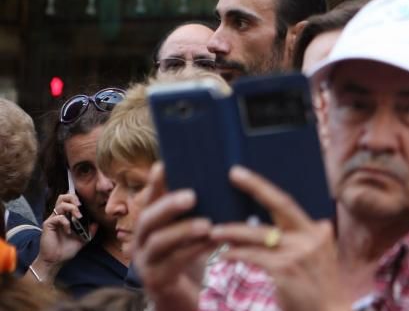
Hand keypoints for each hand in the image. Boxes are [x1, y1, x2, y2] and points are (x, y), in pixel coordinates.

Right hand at [30, 192, 96, 280]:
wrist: (55, 261)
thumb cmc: (66, 250)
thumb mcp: (83, 239)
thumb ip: (90, 231)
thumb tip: (97, 223)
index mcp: (66, 217)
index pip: (69, 200)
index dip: (76, 198)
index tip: (85, 204)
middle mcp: (58, 216)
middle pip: (62, 197)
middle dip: (73, 198)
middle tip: (80, 205)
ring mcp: (53, 220)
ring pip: (60, 204)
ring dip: (72, 208)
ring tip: (78, 217)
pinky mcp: (48, 225)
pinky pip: (58, 217)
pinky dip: (66, 222)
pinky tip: (68, 231)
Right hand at [133, 163, 213, 310]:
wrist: (183, 298)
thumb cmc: (189, 256)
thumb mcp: (190, 229)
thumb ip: (195, 207)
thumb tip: (214, 174)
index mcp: (149, 224)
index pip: (150, 199)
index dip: (154, 183)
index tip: (163, 164)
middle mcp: (140, 241)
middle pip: (147, 219)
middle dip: (168, 206)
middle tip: (192, 195)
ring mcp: (145, 262)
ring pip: (158, 243)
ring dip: (182, 231)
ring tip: (206, 225)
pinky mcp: (156, 281)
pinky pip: (172, 264)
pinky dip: (193, 252)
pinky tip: (212, 243)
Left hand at [210, 166, 348, 310]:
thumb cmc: (316, 290)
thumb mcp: (314, 259)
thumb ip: (297, 241)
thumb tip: (264, 227)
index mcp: (318, 231)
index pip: (288, 203)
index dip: (264, 187)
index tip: (242, 174)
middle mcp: (312, 236)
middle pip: (280, 204)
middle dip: (255, 187)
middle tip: (232, 174)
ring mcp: (300, 252)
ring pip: (259, 234)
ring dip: (233, 231)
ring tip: (214, 231)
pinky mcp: (285, 270)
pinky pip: (253, 257)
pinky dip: (236, 254)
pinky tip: (223, 255)